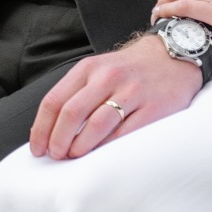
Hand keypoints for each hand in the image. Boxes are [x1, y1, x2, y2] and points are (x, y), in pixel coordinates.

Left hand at [30, 34, 201, 160]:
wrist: (173, 55)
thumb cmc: (129, 70)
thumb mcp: (98, 70)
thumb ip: (76, 94)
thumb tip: (49, 130)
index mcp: (89, 68)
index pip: (55, 101)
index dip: (41, 129)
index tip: (38, 148)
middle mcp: (108, 77)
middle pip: (71, 114)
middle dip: (58, 141)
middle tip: (56, 156)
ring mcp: (131, 91)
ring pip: (96, 125)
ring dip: (80, 147)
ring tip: (75, 156)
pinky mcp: (153, 107)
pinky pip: (125, 133)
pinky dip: (108, 148)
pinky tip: (101, 156)